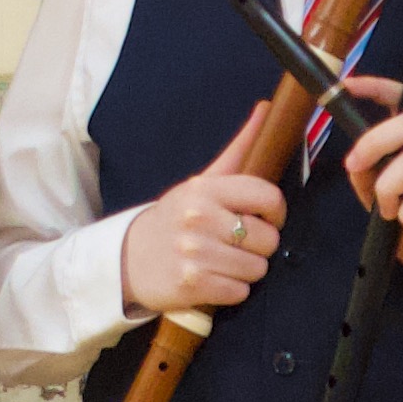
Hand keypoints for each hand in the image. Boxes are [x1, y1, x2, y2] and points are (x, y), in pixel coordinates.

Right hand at [121, 103, 286, 314]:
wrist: (126, 259)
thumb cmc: (174, 219)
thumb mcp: (201, 183)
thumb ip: (238, 150)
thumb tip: (266, 108)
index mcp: (205, 190)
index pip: (269, 198)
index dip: (276, 213)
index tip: (266, 218)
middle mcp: (199, 218)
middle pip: (268, 239)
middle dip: (259, 246)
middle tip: (236, 244)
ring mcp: (195, 253)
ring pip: (257, 268)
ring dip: (246, 270)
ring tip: (222, 262)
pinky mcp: (192, 285)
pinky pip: (240, 292)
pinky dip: (232, 290)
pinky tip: (213, 279)